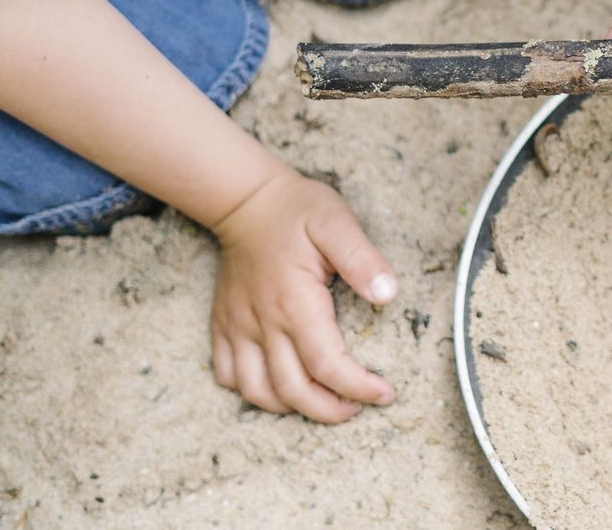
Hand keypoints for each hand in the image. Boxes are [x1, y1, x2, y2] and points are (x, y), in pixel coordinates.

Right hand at [208, 172, 399, 422]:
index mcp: (294, 301)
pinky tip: (280, 385)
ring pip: (257, 392)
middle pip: (293, 391)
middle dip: (330, 410)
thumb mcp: (337, 223)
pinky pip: (228, 376)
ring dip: (292, 408)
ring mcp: (237, 327)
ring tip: (324, 401)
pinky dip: (254, 392)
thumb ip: (363, 259)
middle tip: (359, 406)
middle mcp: (262, 322)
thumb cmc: (297, 210)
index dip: (358, 387)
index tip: (385, 393)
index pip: (327, 365)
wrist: (246, 201)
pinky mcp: (223, 326)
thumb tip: (389, 295)